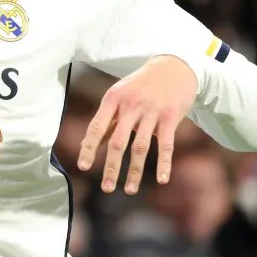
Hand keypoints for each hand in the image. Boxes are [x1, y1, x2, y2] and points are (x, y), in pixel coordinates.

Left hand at [77, 55, 196, 193]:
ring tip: (129, 190)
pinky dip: (163, 163)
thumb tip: (87, 144)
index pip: (97, 126)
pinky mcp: (171, 117)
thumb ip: (107, 120)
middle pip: (117, 141)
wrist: (174, 66)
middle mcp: (130, 105)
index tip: (83, 166)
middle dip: (111, 167)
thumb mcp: (120, 95)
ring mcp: (151, 112)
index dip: (89, 147)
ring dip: (134, 171)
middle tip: (106, 188)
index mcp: (113, 99)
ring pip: (140, 147)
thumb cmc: (141, 84)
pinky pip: (166, 144)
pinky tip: (161, 180)